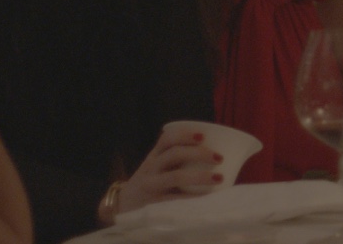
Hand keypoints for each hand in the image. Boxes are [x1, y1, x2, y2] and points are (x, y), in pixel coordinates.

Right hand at [108, 126, 222, 220]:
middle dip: (198, 153)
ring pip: (175, 177)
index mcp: (154, 157)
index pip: (167, 139)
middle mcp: (151, 169)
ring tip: (219, 178)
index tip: (203, 136)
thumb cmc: (151, 183)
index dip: (185, 135)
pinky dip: (192, 199)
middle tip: (219, 158)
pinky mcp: (153, 205)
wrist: (122, 206)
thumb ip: (177, 160)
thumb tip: (220, 155)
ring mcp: (151, 186)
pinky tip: (207, 199)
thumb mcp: (157, 168)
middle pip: (174, 155)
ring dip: (199, 176)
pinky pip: (174, 200)